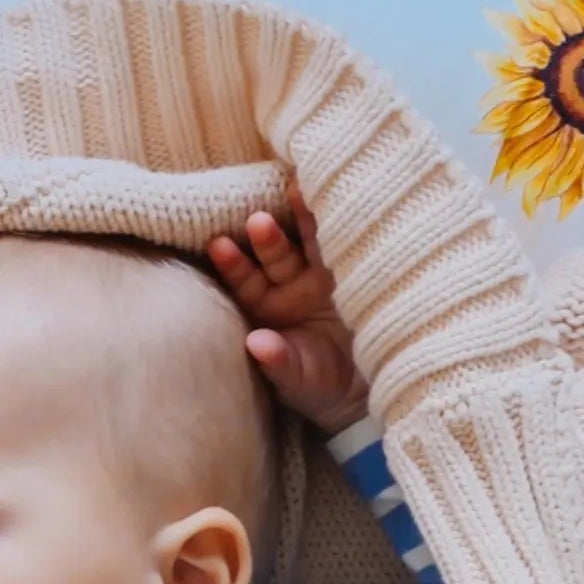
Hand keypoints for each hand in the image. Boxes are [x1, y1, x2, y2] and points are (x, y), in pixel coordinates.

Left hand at [208, 189, 367, 435]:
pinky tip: (332, 193)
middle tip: (256, 221)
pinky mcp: (353, 265)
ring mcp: (322, 273)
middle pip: (274, 254)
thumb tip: (256, 345)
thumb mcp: (298, 380)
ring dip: (301, 217)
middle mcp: (290, 285)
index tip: (218, 246)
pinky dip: (337, 217)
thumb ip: (277, 363)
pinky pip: (343, 237)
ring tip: (294, 192)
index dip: (233, 265)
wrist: (365, 391)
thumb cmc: (321, 387)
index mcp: (268, 309)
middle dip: (266, 238)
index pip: (246, 282)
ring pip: (308, 239)